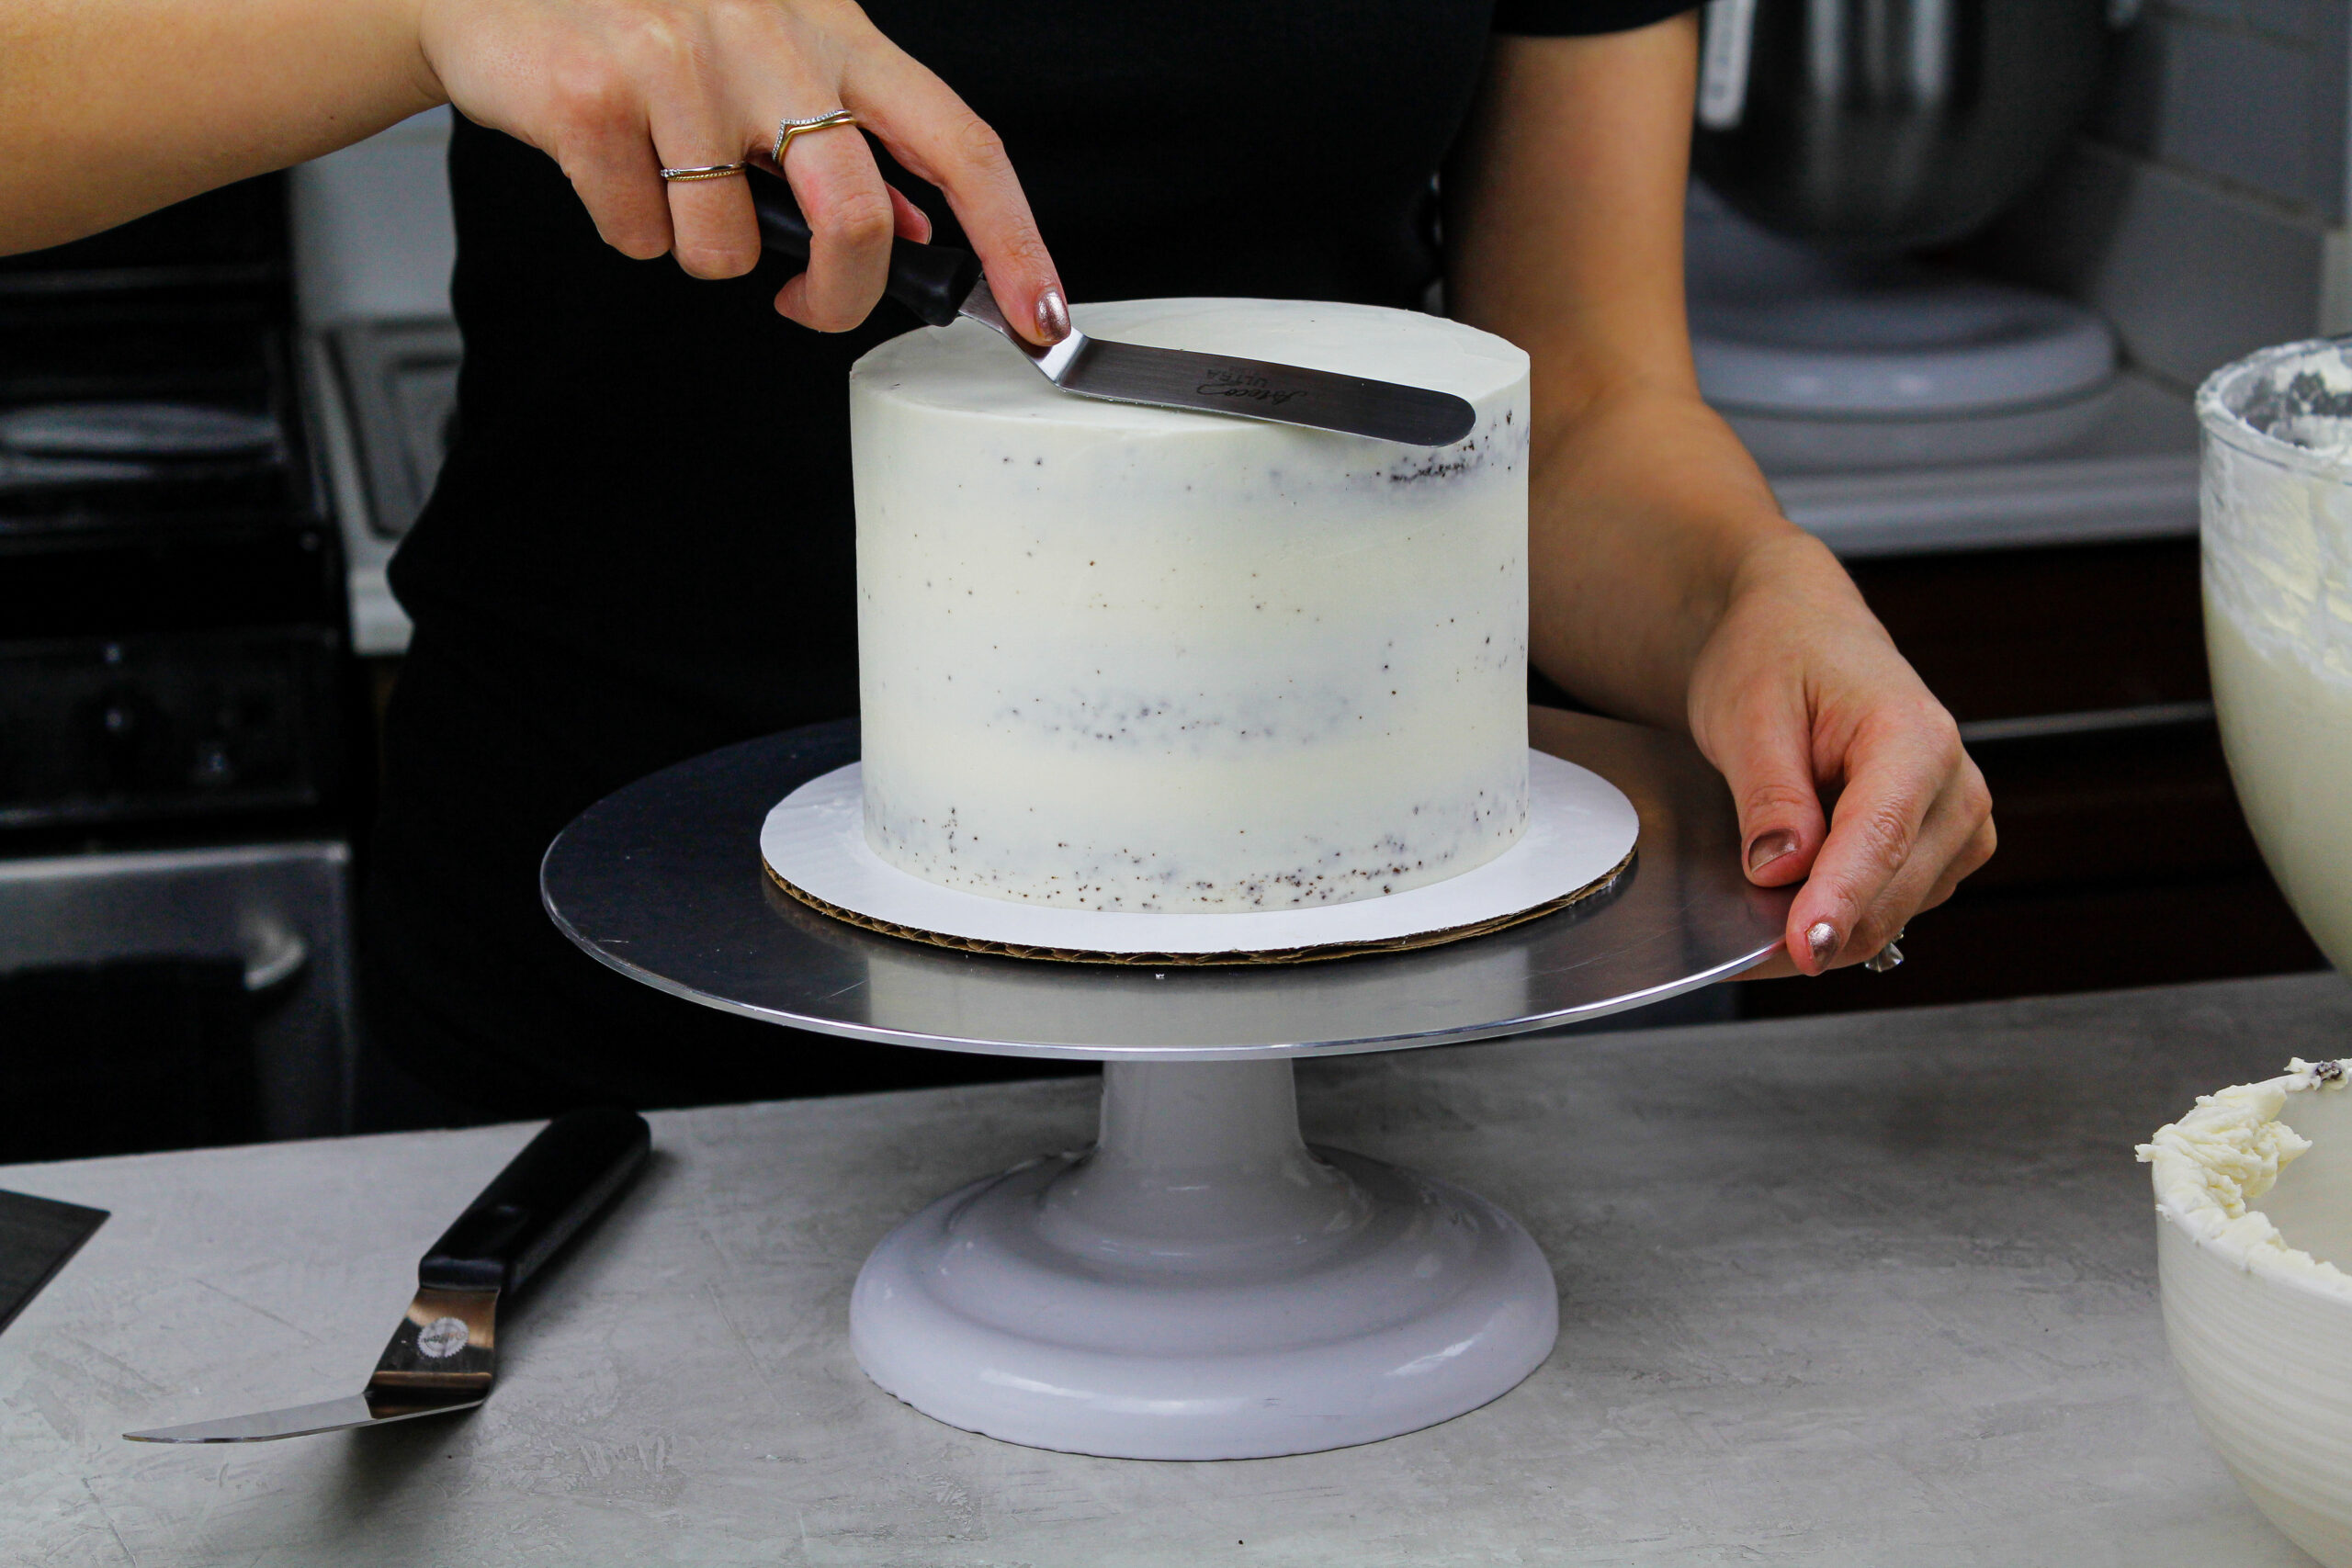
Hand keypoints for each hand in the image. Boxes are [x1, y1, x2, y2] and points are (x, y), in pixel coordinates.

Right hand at [413, 0, 1065, 340]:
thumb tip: (914, 225)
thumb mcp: (771, 50)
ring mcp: (681, 63)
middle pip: (852, 217)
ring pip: (727, 249)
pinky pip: (639, 236)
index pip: (959, 142)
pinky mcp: (595, 96)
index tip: (1041, 313)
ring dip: (697, 249)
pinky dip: (625, 227)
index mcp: (833, 30)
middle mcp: (769, 35)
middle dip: (837, 299)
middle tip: (805, 306)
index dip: (1011, 238)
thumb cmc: (643, 19)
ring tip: (664, 179)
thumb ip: (846, 130)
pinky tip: (607, 163)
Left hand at [1687, 532, 1995, 976]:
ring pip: (1893, 914)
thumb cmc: (1778, 656)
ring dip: (1825, 925)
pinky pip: (1892, 908)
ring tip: (1758, 892)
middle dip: (1814, 927)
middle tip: (1735, 934)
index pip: (1881, 839)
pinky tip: (1795, 888)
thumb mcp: (1750, 713)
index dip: (1839, 903)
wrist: (1802, 632)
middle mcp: (1956, 785)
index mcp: (1915, 737)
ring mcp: (1958, 823)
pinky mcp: (1944, 850)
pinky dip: (1839, 914)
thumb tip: (1781, 870)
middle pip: (1892, 893)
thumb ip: (1769, 795)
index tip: (1802, 949)